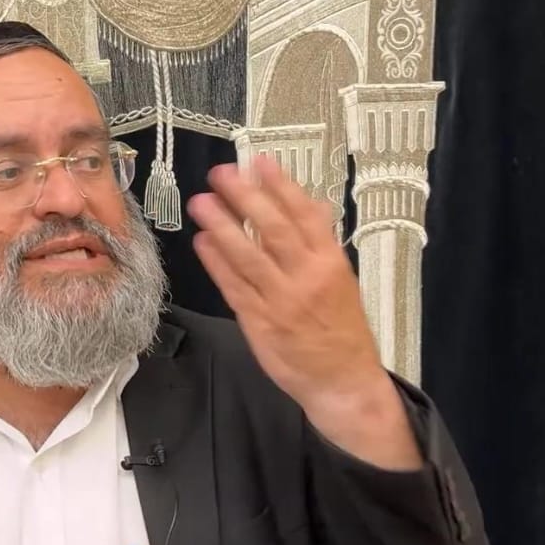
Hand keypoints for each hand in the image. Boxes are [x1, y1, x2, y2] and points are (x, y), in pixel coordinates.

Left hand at [186, 156, 420, 470]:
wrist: (343, 381)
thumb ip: (321, 242)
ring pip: (248, 257)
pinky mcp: (260, 323)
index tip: (259, 162)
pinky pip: (234, 288)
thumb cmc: (342, 328)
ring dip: (223, 226)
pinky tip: (203, 241)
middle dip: (245, 198)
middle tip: (221, 174)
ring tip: (202, 202)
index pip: (304, 216)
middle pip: (273, 230)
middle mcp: (306, 278)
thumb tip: (310, 203)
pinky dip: (217, 263)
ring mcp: (281, 301)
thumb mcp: (342, 279)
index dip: (281, 187)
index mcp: (330, 262)